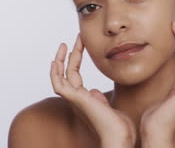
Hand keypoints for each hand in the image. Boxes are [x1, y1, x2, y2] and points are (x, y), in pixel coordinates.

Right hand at [50, 33, 135, 147]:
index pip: (75, 76)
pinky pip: (58, 84)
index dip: (76, 60)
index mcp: (84, 99)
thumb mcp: (109, 107)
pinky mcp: (74, 99)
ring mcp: (74, 99)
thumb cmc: (118, 126)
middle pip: (69, 72)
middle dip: (72, 54)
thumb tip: (94, 91)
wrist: (119, 136)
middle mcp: (76, 99)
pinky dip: (54, 73)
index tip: (80, 45)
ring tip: (65, 44)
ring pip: (61, 76)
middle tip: (78, 38)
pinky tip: (56, 61)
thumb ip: (99, 98)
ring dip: (61, 59)